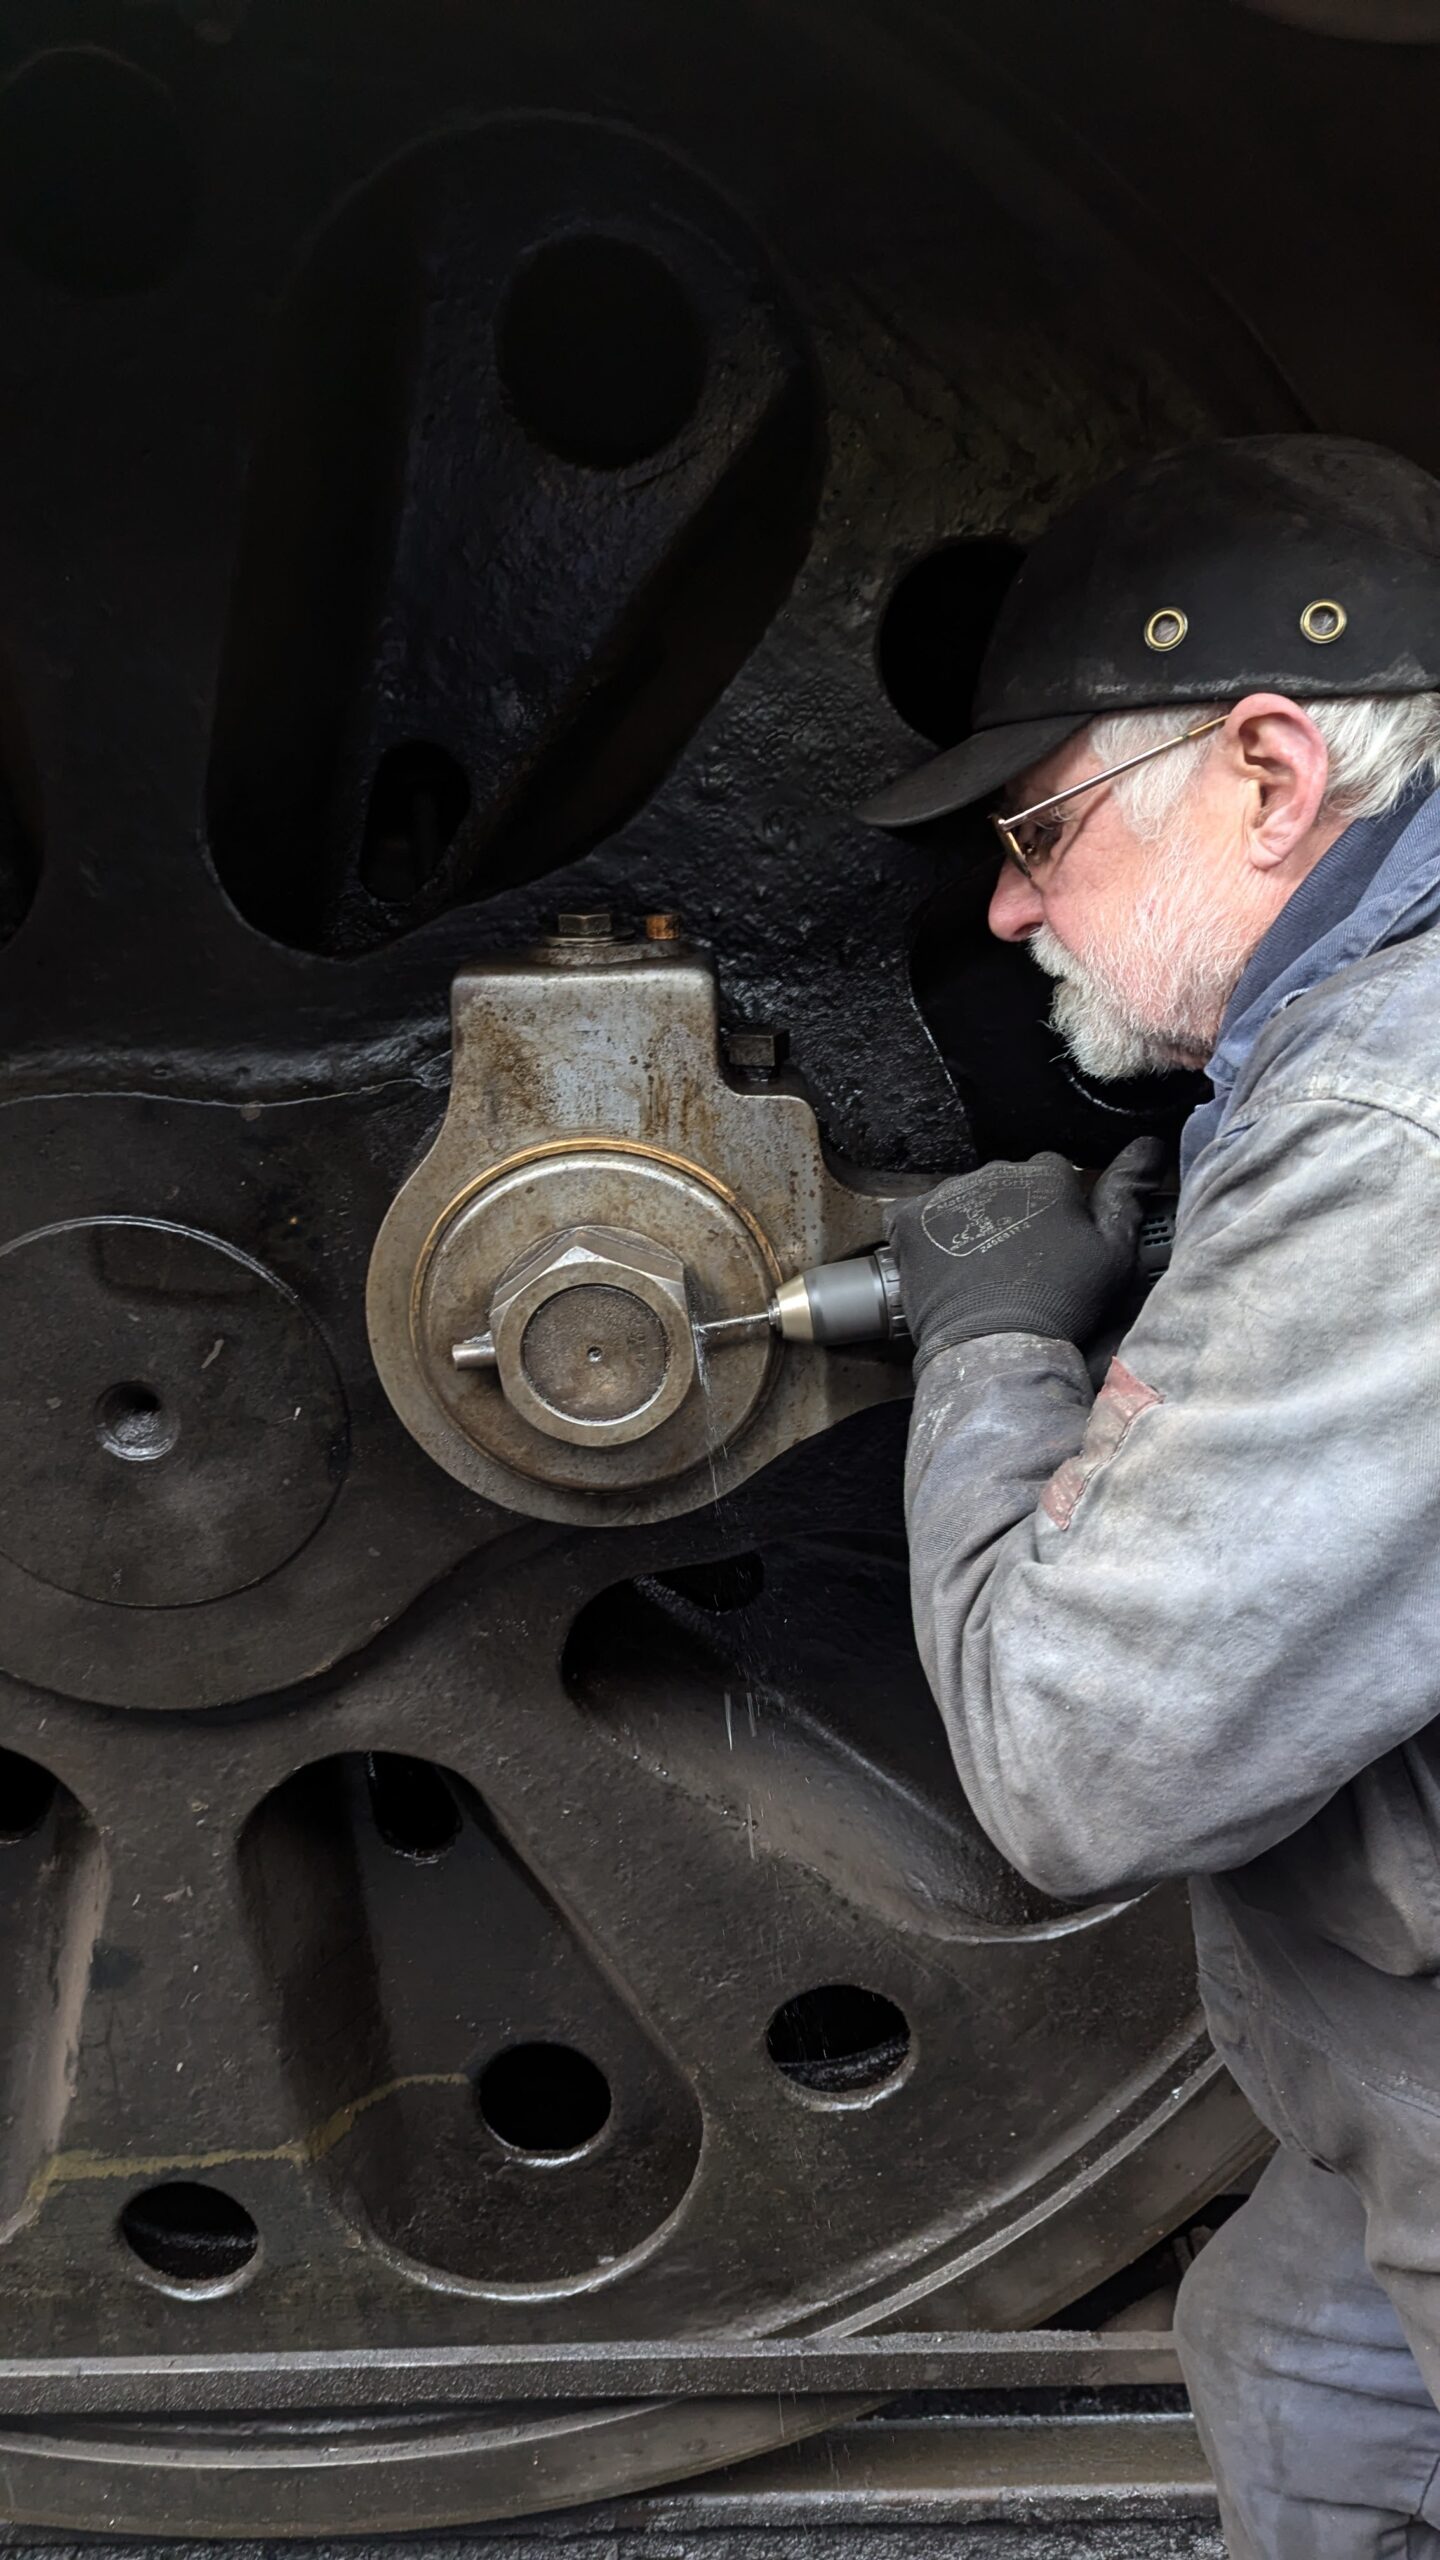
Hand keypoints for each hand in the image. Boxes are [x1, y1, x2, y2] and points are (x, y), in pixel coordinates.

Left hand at [884, 1140, 1163, 1372]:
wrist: (996, 1346)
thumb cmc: (1062, 1303)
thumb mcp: (1113, 1252)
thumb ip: (1128, 1193)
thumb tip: (1149, 1145)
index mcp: (1047, 1173)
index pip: (1051, 1173)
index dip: (1053, 1209)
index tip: (1052, 1241)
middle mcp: (995, 1172)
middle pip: (1005, 1183)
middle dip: (1010, 1211)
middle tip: (1016, 1261)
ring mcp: (948, 1194)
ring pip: (962, 1198)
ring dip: (969, 1221)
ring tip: (979, 1270)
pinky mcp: (910, 1219)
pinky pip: (914, 1214)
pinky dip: (923, 1234)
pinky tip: (940, 1264)